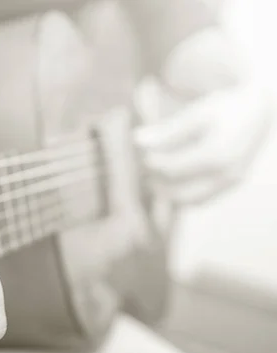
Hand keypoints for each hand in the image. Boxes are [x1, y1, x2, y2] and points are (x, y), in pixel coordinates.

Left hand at [135, 81, 272, 204]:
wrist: (259, 112)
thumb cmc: (223, 109)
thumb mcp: (196, 113)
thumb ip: (167, 130)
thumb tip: (136, 140)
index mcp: (216, 155)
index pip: (170, 169)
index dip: (150, 163)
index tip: (140, 152)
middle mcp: (227, 174)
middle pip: (176, 191)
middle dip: (156, 181)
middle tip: (144, 167)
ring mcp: (230, 183)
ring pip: (187, 201)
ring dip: (166, 192)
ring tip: (154, 174)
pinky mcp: (230, 187)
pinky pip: (199, 200)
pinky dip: (181, 194)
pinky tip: (170, 179)